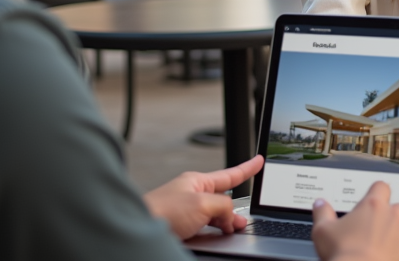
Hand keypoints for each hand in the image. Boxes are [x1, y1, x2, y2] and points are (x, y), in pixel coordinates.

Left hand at [143, 154, 263, 239]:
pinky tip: (214, 237)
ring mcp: (186, 211)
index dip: (247, 168)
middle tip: (242, 222)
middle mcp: (191, 194)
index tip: (258, 161)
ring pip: (214, 216)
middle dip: (233, 211)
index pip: (229, 174)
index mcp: (196, 181)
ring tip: (229, 232)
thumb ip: (223, 206)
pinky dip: (212, 233)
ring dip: (223, 224)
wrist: (139, 231)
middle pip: (222, 200)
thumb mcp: (202, 204)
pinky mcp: (181, 228)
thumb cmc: (162, 212)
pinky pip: (204, 228)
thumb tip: (229, 217)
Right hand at [311, 181, 398, 260]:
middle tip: (382, 236)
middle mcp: (397, 214)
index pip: (381, 187)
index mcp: (374, 205)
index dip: (378, 195)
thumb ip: (322, 213)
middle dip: (393, 220)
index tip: (374, 206)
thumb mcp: (323, 233)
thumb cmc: (344, 258)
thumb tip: (319, 203)